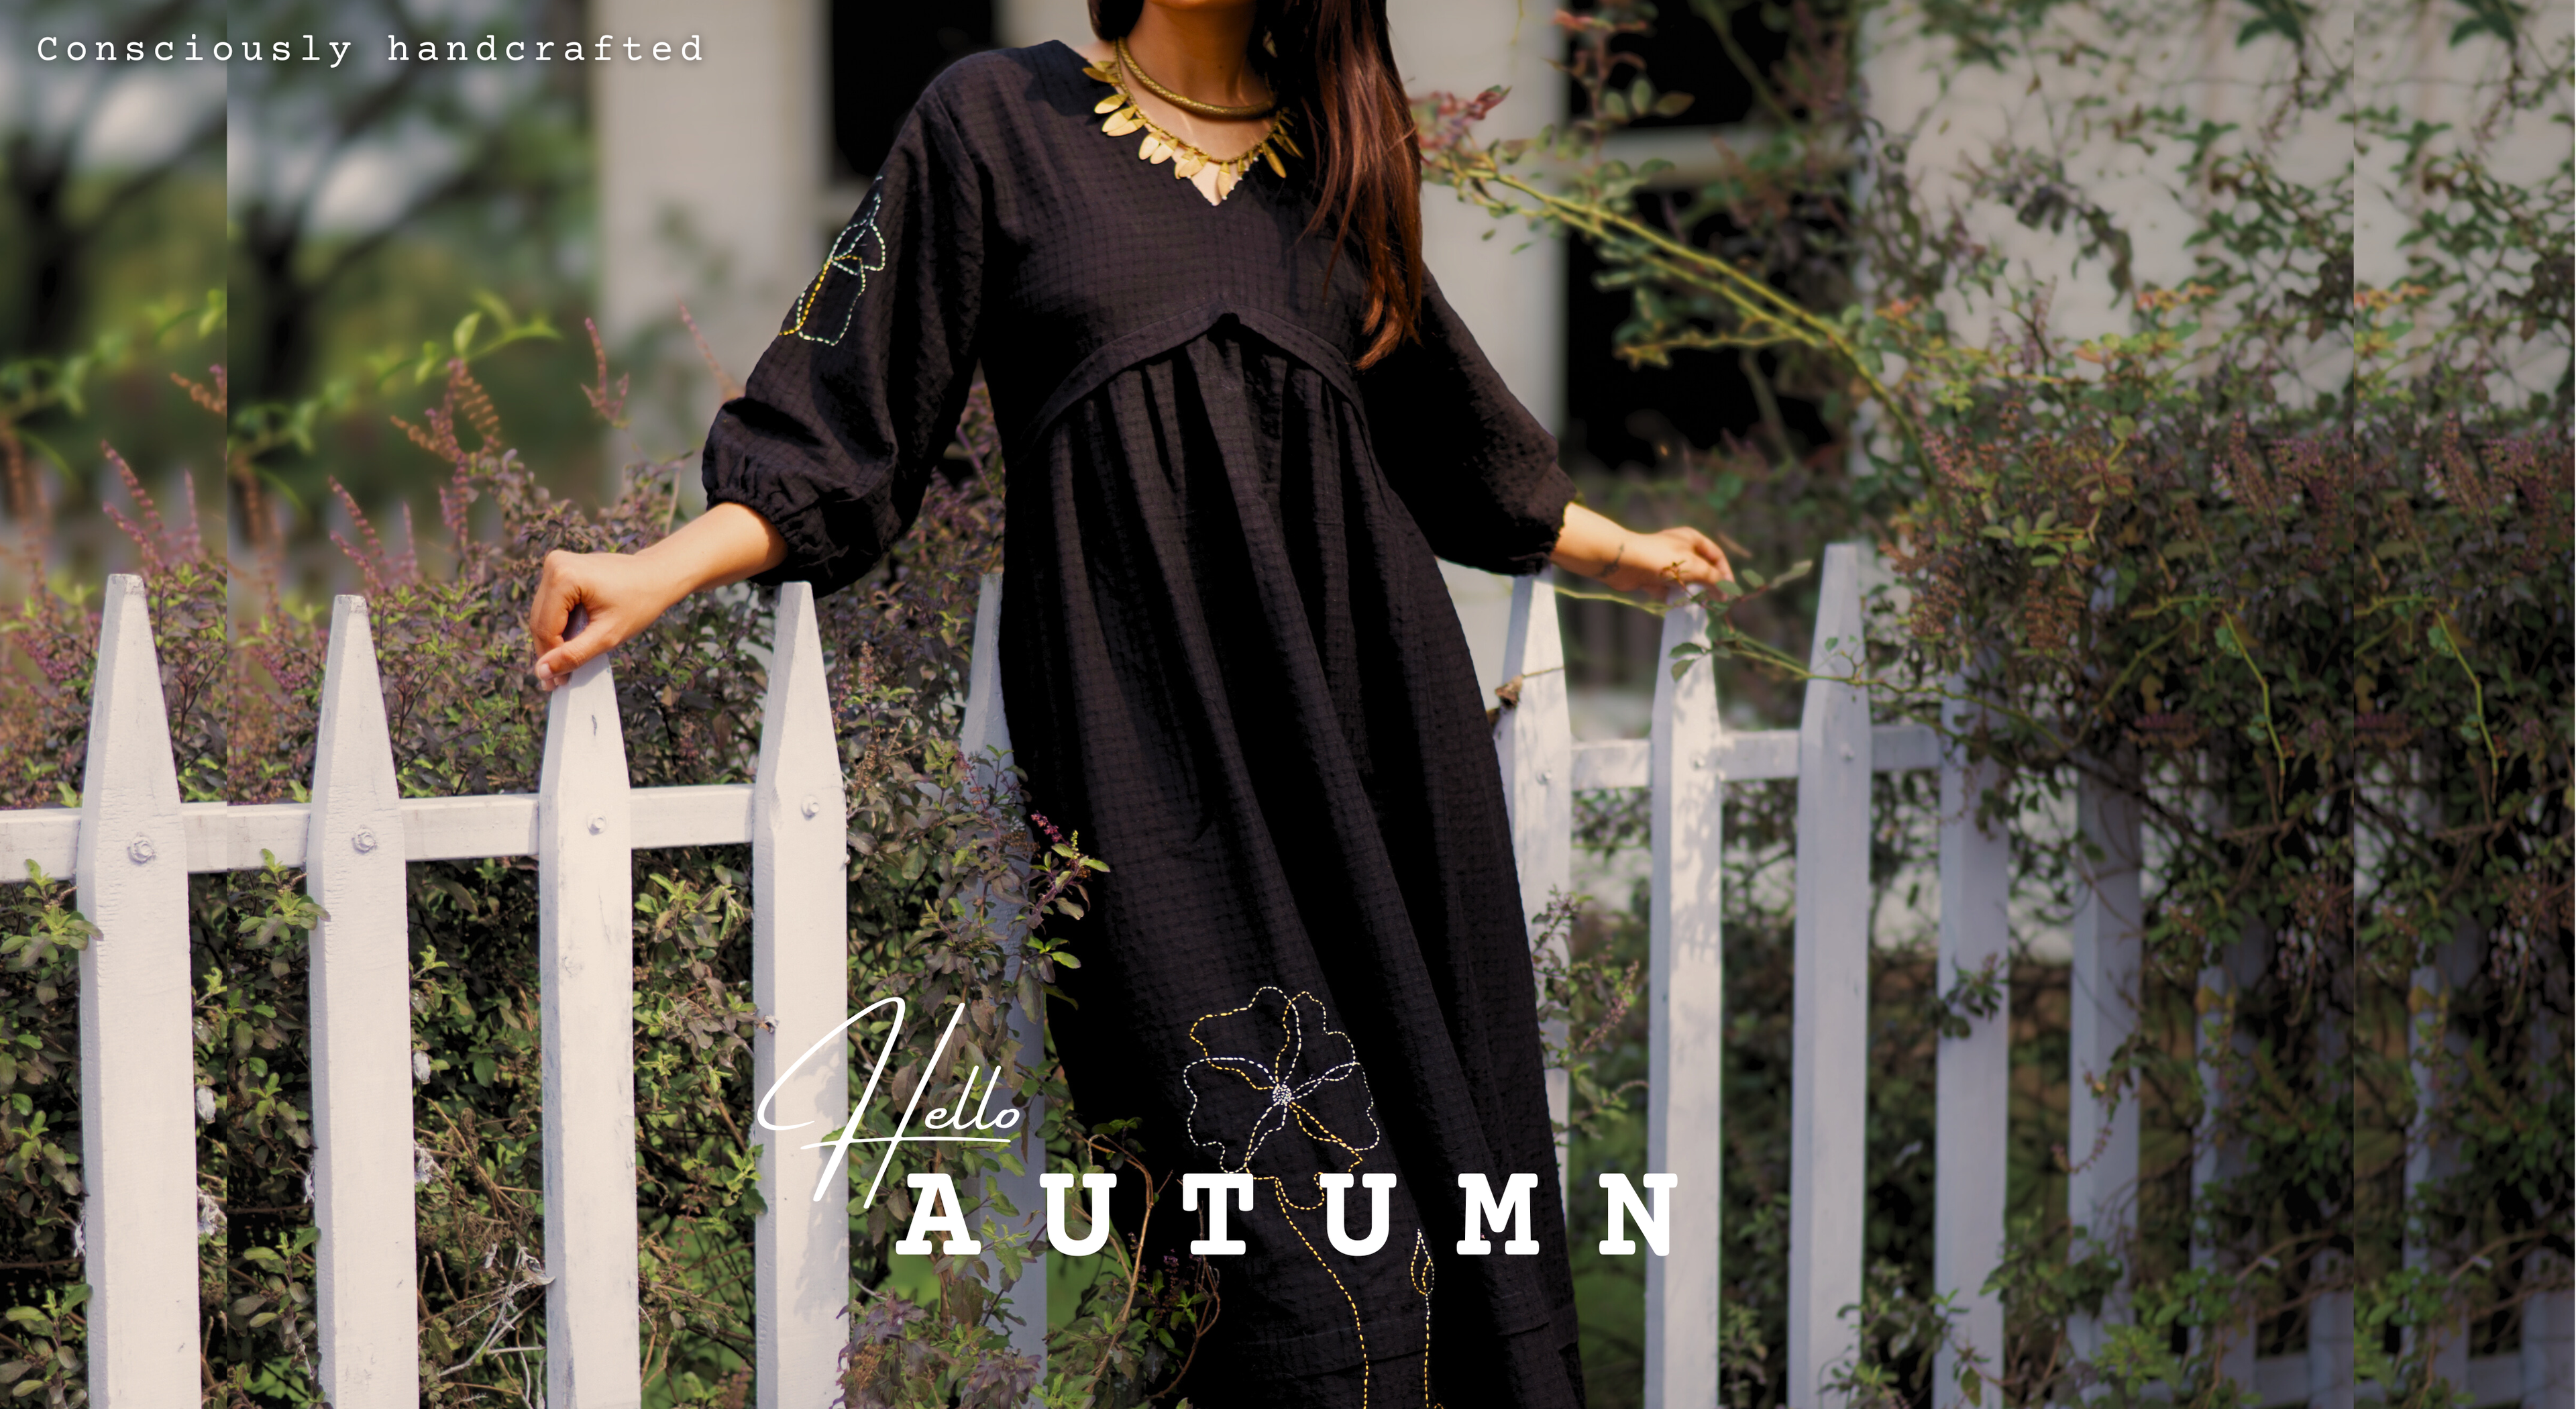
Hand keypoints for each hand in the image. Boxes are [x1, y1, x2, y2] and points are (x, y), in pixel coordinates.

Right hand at [527, 500, 786, 689]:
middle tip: (563, 681)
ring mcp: (557, 564)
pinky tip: (581, 639)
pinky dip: (563, 628)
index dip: (549, 659)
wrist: (667, 573)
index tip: (555, 686)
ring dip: (558, 641)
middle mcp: (555, 562)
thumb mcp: (611, 634)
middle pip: (540, 622)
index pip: (543, 628)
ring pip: (545, 618)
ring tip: (580, 656)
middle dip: (552, 651)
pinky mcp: (563, 568)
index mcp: (563, 573)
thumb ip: (576, 655)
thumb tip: (542, 676)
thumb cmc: (646, 601)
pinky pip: (554, 609)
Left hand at [1595, 526, 1732, 598]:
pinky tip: (1680, 608)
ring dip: (1691, 593)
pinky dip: (1674, 598)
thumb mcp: (1695, 567)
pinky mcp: (1652, 577)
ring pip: (1684, 581)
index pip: (1716, 555)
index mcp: (1692, 539)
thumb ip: (1713, 580)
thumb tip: (1726, 594)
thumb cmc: (1663, 559)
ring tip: (1700, 607)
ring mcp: (1665, 563)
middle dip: (1708, 585)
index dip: (1725, 572)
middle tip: (1716, 602)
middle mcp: (1680, 549)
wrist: (1624, 561)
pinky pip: (1668, 590)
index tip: (1729, 591)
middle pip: (1700, 569)